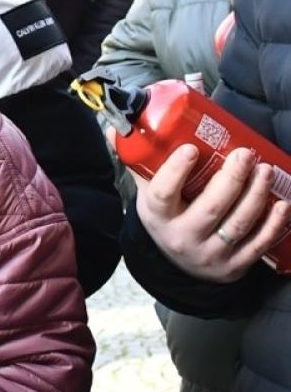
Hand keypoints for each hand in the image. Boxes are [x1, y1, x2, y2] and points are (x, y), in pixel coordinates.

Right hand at [132, 143, 290, 282]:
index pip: (162, 195)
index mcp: (157, 216)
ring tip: (264, 170)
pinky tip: (281, 204)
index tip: (191, 149)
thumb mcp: (147, 192)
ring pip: (238, 224)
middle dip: (232, 179)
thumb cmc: (166, 216)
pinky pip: (258, 245)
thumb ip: (138, 160)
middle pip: (210, 208)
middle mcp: (181, 237)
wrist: (178, 264)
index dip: (176, 172)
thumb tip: (116, 125)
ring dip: (256, 195)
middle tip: (246, 154)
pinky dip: (273, 225)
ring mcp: (210, 254)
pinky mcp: (234, 266)